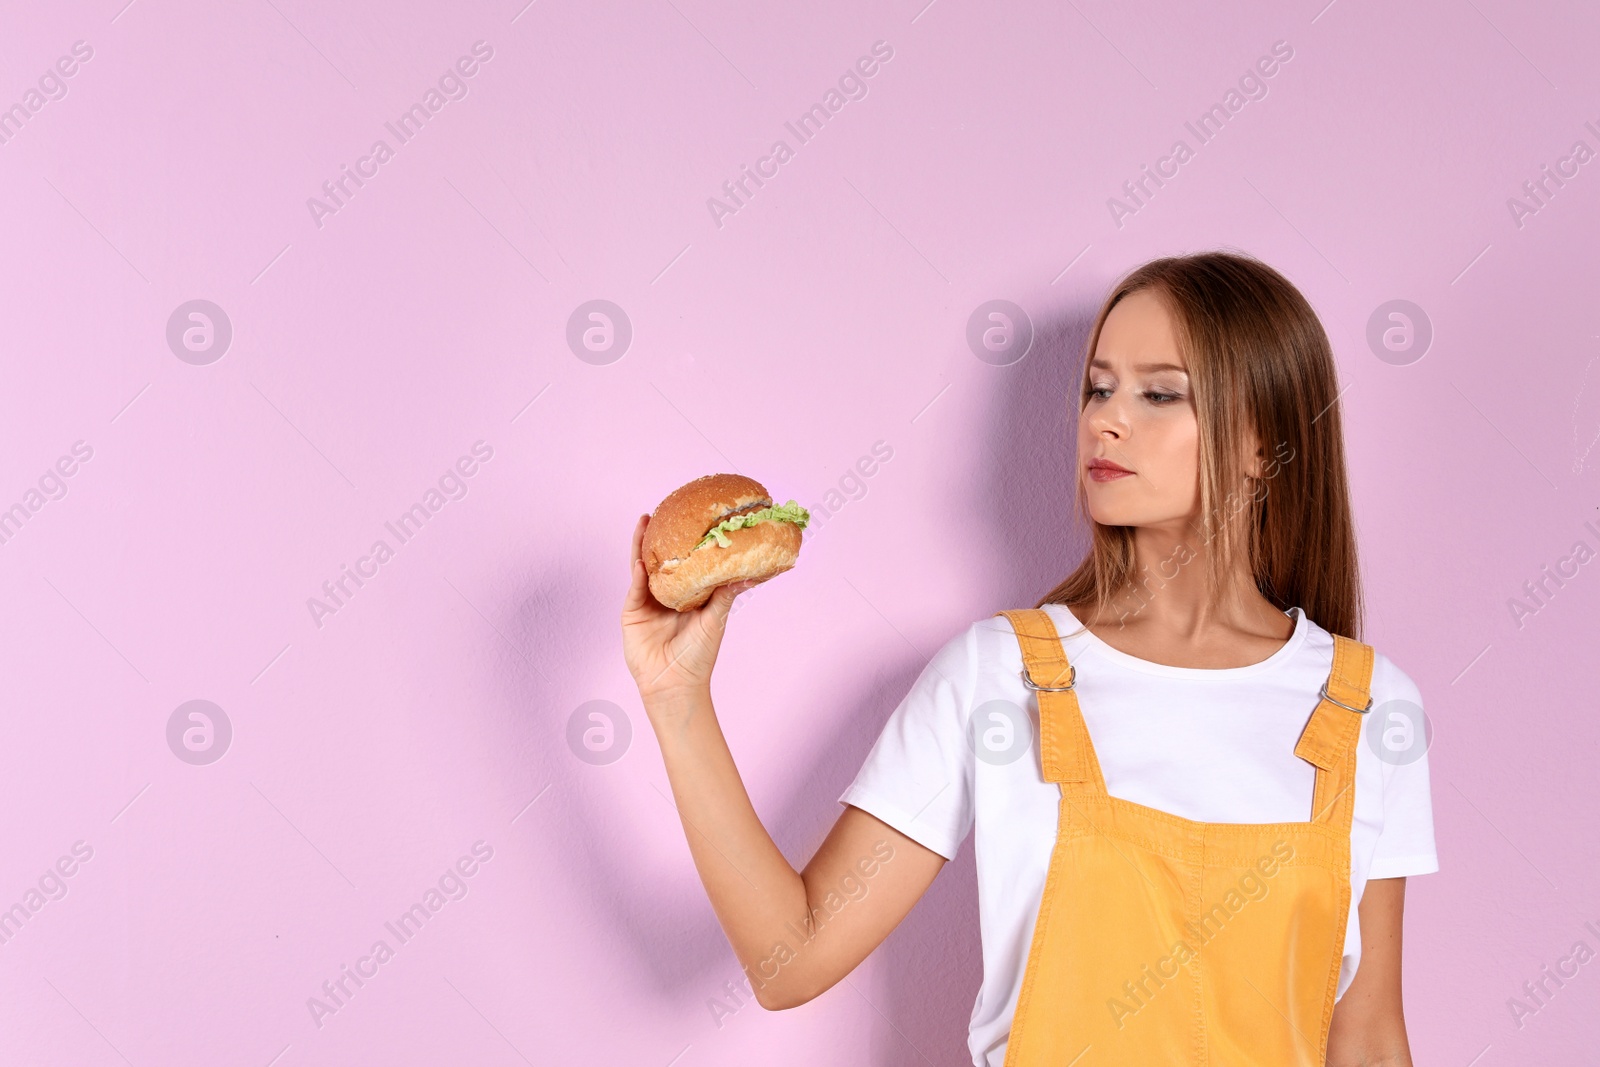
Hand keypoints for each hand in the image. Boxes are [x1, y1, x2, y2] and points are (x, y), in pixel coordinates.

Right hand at [622, 514, 755, 703]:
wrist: (675, 684)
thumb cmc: (698, 657)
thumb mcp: (716, 621)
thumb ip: (726, 596)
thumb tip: (750, 575)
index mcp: (686, 596)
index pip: (685, 564)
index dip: (685, 544)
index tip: (690, 520)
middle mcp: (665, 596)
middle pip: (660, 561)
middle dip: (658, 537)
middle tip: (661, 512)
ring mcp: (647, 603)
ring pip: (643, 568)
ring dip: (642, 546)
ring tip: (645, 521)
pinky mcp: (632, 614)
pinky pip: (635, 589)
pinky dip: (638, 574)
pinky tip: (641, 559)